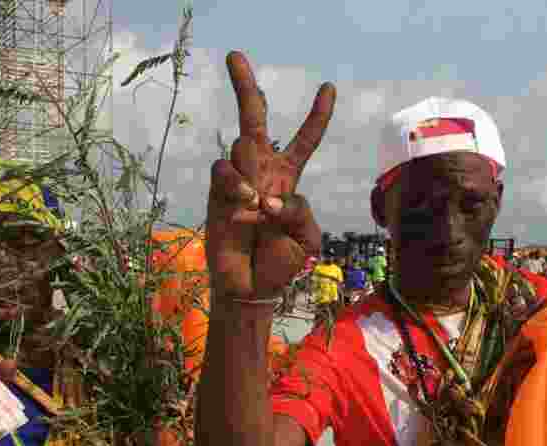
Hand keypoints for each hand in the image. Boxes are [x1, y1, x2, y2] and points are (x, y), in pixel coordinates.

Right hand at [206, 51, 335, 300]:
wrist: (251, 288)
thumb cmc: (281, 264)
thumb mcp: (308, 239)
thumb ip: (300, 211)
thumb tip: (269, 197)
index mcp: (289, 178)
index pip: (304, 140)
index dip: (317, 115)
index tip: (329, 88)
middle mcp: (262, 171)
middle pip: (254, 118)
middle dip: (245, 86)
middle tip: (234, 55)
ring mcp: (237, 180)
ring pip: (242, 144)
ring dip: (254, 170)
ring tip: (258, 207)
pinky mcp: (217, 193)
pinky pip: (223, 170)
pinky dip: (236, 183)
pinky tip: (245, 204)